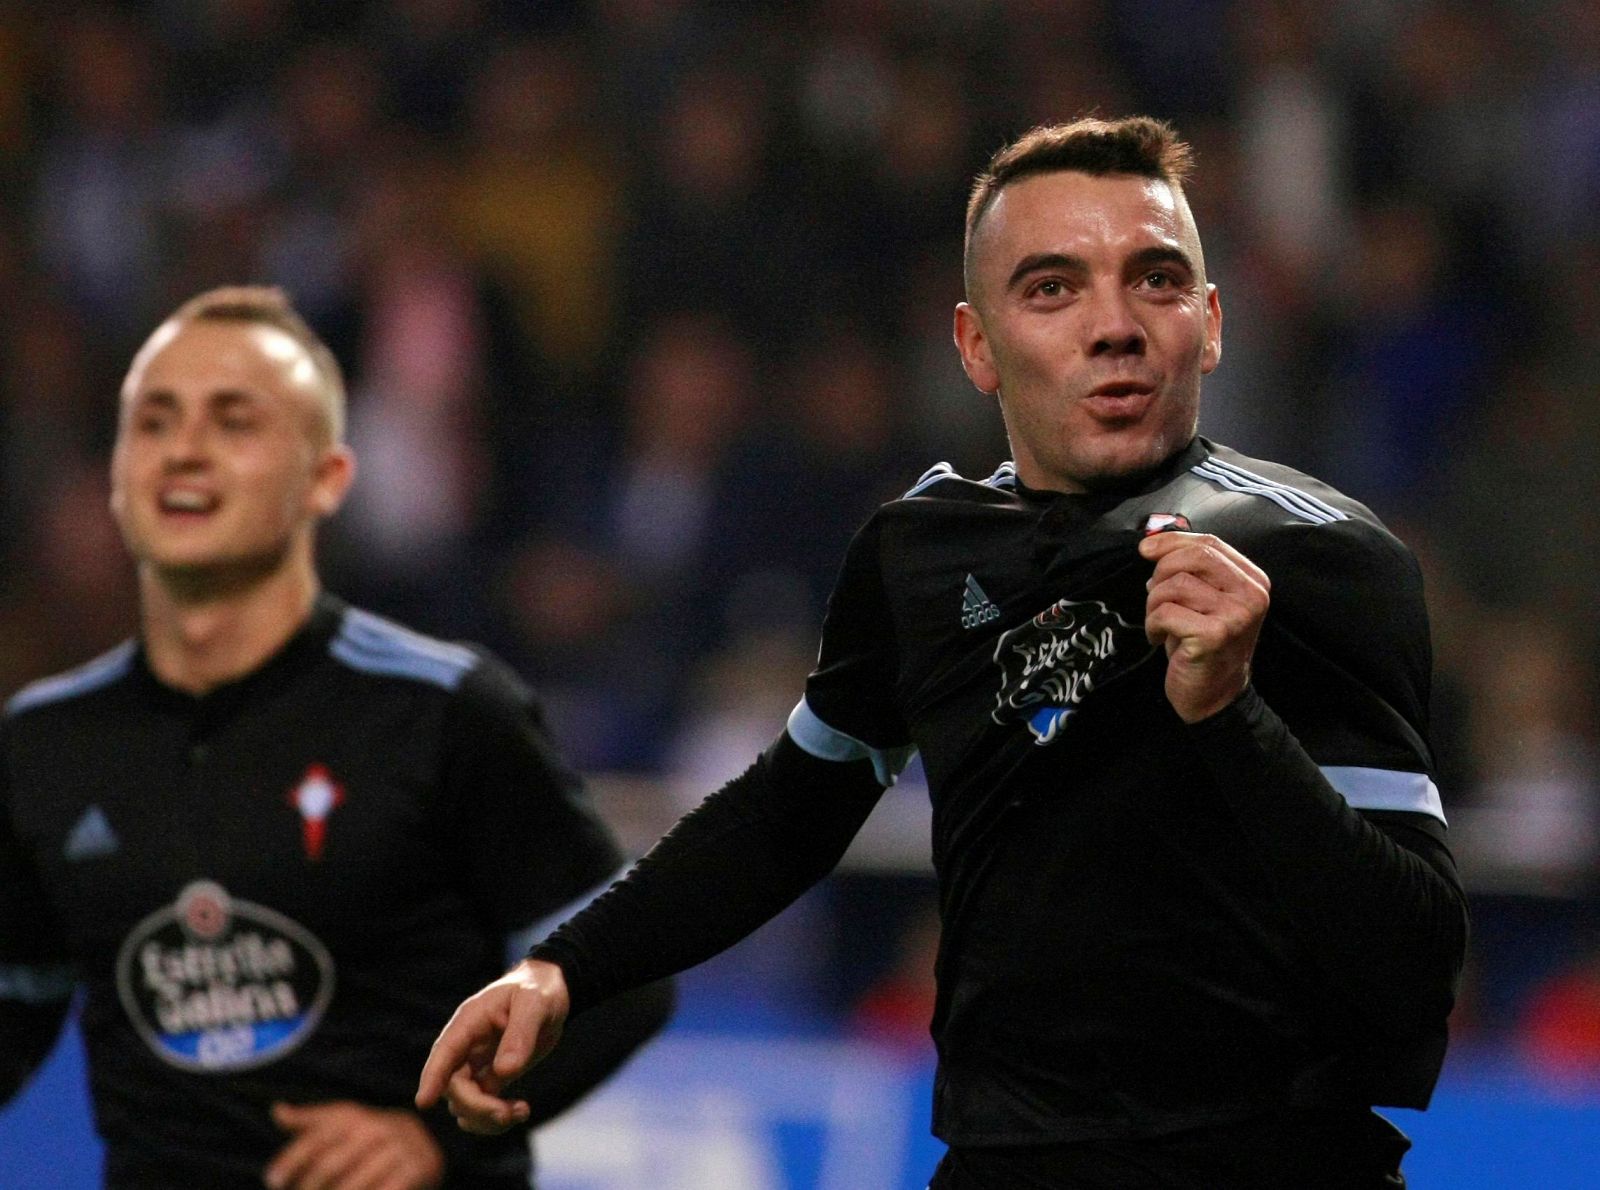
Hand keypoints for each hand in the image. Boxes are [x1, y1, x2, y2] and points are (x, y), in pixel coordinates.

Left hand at [264, 1101, 442, 1189]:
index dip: (290, 1160)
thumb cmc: (368, 1139)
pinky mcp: (416, 1170)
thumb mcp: (342, 1125)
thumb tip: (276, 1110)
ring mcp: (398, 1150)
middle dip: (309, 1187)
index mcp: (355, 1118)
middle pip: (331, 1165)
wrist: (422, 1144)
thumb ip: (309, 1122)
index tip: (272, 1180)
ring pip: (354, 1184)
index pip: (316, 1139)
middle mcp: (377, 1130)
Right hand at [414, 958, 569, 1134]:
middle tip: (507, 1114)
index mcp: (470, 1021)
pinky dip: (496, 1118)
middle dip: (476, 1106)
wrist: (551, 993)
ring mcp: (475, 1064)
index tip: (424, 1102)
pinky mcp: (490, 1078)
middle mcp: (466, 1046)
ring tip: (521, 1112)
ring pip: (464, 1103)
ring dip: (486, 1118)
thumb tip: (505, 1072)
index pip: (444, 1051)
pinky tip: (520, 1111)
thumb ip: (521, 1034)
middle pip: (453, 1086)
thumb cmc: (539, 990)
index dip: (432, 1077)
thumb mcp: (535, 1003)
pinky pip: (481, 1107)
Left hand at [1139, 531, 1269, 722]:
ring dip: (1154, 604)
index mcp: (1253, 580)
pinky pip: (1165, 612)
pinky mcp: (1214, 635)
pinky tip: (1160, 639)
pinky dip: (1152, 625)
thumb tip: (1152, 544)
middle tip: (1155, 597)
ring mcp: (1235, 615)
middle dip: (1162, 572)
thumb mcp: (1204, 600)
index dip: (1172, 541)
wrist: (1215, 696)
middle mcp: (1251, 595)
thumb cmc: (1203, 644)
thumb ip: (1191, 570)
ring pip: (1175, 584)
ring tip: (1160, 624)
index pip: (1210, 543)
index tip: (1145, 548)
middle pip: (1195, 556)